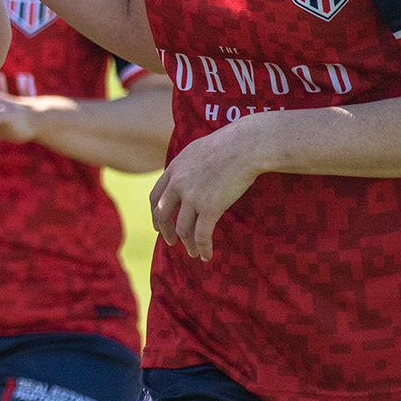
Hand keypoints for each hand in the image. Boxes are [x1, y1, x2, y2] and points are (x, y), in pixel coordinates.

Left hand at [148, 122, 262, 261]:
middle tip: (171, 241)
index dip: (156, 213)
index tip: (159, 224)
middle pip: (163, 214)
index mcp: (174, 169)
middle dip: (165, 231)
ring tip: (194, 252)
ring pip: (182, 229)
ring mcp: (192, 197)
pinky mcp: (210, 208)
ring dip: (187, 244)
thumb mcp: (197, 150)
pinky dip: (202, 248)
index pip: (156, 196)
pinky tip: (206, 256)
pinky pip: (201, 235)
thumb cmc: (228, 144)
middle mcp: (178, 184)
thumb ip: (187, 164)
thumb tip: (189, 172)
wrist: (244, 146)